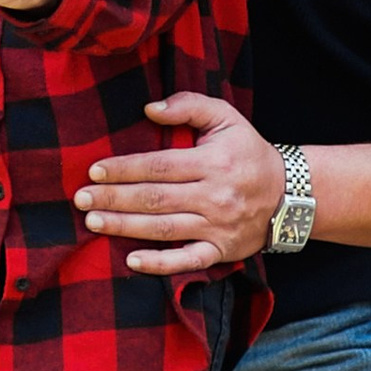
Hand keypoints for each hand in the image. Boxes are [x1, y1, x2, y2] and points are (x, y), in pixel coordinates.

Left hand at [76, 94, 284, 276]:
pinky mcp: (221, 251)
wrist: (289, 194)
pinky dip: (160, 264)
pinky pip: (188, 261)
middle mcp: (215, 196)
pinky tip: (131, 261)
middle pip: (155, 199)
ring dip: (125, 226)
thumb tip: (149, 110)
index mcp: (213, 162)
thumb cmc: (248, 152)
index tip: (95, 170)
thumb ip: (189, 106)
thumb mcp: (226, 117)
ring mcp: (218, 227)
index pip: (160, 166)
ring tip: (93, 221)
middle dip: (115, 198)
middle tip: (81, 198)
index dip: (125, 169)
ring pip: (164, 229)